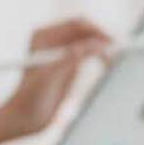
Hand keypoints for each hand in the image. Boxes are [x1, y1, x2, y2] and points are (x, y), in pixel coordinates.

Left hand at [1, 18, 110, 136]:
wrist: (24, 120)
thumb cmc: (30, 97)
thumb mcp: (53, 74)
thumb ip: (74, 57)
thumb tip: (98, 44)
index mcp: (44, 36)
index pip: (77, 25)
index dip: (96, 31)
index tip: (111, 43)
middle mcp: (53, 41)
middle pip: (86, 31)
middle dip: (102, 38)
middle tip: (119, 50)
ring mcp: (62, 53)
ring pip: (90, 42)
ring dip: (103, 48)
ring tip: (113, 59)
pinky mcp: (69, 66)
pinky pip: (89, 54)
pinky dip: (100, 57)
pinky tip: (107, 64)